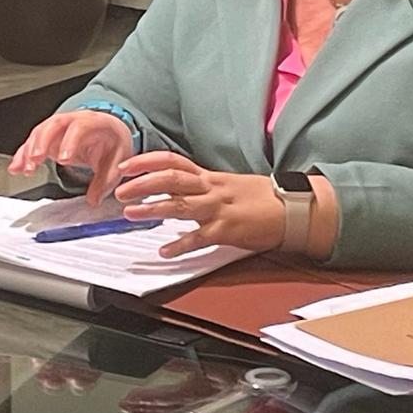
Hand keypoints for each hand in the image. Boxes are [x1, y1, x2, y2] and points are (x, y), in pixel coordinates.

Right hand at [8, 110, 133, 203]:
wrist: (109, 131)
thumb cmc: (112, 144)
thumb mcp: (117, 162)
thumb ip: (106, 182)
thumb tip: (93, 200)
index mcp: (94, 123)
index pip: (80, 127)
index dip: (70, 142)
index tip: (63, 160)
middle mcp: (73, 120)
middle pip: (54, 124)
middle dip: (42, 141)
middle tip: (36, 160)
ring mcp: (58, 127)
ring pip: (40, 132)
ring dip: (29, 149)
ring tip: (25, 168)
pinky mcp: (48, 136)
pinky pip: (32, 142)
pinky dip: (23, 155)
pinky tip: (16, 168)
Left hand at [113, 151, 285, 257]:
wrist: (292, 208)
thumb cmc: (261, 197)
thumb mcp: (227, 184)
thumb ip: (201, 185)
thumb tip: (173, 188)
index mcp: (209, 177)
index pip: (172, 161)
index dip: (146, 162)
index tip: (125, 166)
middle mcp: (211, 189)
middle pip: (171, 179)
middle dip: (143, 183)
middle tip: (120, 190)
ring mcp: (219, 209)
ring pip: (180, 204)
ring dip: (153, 209)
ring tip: (131, 214)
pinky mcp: (227, 230)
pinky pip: (200, 238)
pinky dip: (181, 245)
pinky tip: (165, 251)